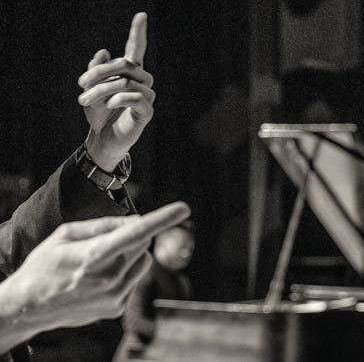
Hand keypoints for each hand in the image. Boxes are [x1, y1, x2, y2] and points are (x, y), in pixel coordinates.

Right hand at [0, 202, 189, 351]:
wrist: (27, 306)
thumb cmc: (45, 264)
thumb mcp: (67, 234)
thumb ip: (104, 226)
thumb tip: (135, 221)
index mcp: (94, 256)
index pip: (136, 233)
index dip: (161, 219)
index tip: (183, 208)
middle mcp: (108, 279)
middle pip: (142, 244)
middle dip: (133, 235)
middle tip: (107, 238)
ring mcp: (113, 297)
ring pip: (142, 261)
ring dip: (131, 253)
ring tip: (100, 260)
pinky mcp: (115, 308)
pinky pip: (133, 278)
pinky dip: (125, 271)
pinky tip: (98, 278)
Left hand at [77, 13, 154, 170]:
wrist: (101, 141)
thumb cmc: (98, 114)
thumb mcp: (91, 90)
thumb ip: (96, 71)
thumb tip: (104, 52)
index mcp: (130, 73)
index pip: (136, 49)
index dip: (138, 32)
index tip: (141, 14)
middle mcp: (142, 81)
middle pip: (125, 64)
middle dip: (100, 72)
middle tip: (80, 84)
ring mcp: (146, 96)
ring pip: (126, 82)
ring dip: (101, 90)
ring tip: (84, 100)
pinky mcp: (146, 111)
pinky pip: (136, 97)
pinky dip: (118, 99)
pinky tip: (108, 105)